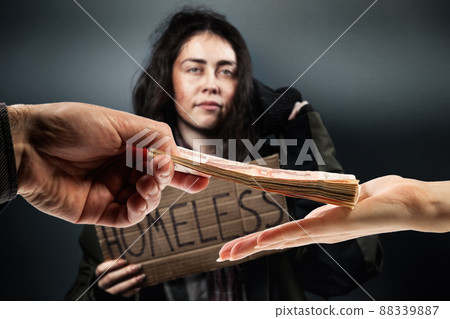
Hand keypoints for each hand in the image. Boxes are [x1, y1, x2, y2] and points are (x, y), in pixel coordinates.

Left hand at [8, 102, 208, 225]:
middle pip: (159, 181)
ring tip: (147, 183)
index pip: (164, 158)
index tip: (205, 174)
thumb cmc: (71, 125)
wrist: (29, 145)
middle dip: (172, 180)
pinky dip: (138, 211)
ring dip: (154, 193)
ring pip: (147, 199)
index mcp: (130, 145)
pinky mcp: (98, 210)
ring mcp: (112, 190)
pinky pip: (127, 217)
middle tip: (174, 175)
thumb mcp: (119, 122)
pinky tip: (138, 201)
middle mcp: (123, 168)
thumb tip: (176, 153)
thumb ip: (153, 136)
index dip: (184, 167)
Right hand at [96, 259, 144, 297]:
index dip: (113, 264)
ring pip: (118, 288)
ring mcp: (108, 292)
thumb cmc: (114, 272)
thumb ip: (118, 263)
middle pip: (111, 278)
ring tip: (141, 276)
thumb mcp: (112, 267)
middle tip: (137, 267)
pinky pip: (123, 295)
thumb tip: (131, 254)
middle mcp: (102, 284)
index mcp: (99, 274)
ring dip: (131, 282)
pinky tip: (139, 286)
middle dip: (125, 272)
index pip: (101, 269)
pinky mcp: (115, 298)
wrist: (111, 287)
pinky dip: (132, 291)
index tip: (124, 261)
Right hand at [218, 175, 449, 260]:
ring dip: (253, 246)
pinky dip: (275, 238)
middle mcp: (317, 232)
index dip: (259, 240)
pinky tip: (259, 242)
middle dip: (246, 249)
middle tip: (222, 255)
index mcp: (317, 225)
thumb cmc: (378, 198)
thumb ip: (326, 197)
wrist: (407, 203)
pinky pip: (298, 232)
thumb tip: (314, 193)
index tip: (239, 244)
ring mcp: (323, 231)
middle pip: (275, 242)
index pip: (282, 234)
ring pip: (281, 240)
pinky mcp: (331, 225)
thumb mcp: (343, 194)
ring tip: (229, 253)